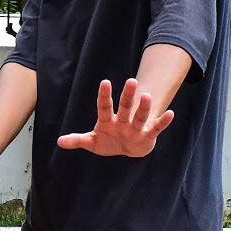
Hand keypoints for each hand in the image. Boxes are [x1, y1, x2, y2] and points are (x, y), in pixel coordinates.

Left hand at [57, 79, 173, 158]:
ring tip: (146, 96)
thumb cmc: (108, 141)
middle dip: (128, 96)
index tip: (105, 82)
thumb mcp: (92, 142)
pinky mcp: (147, 136)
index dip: (105, 95)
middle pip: (125, 107)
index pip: (104, 106)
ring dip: (143, 107)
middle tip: (131, 81)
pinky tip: (170, 114)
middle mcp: (122, 121)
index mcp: (107, 121)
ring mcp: (135, 128)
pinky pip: (156, 128)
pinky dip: (163, 122)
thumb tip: (59, 142)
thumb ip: (78, 140)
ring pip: (140, 116)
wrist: (128, 149)